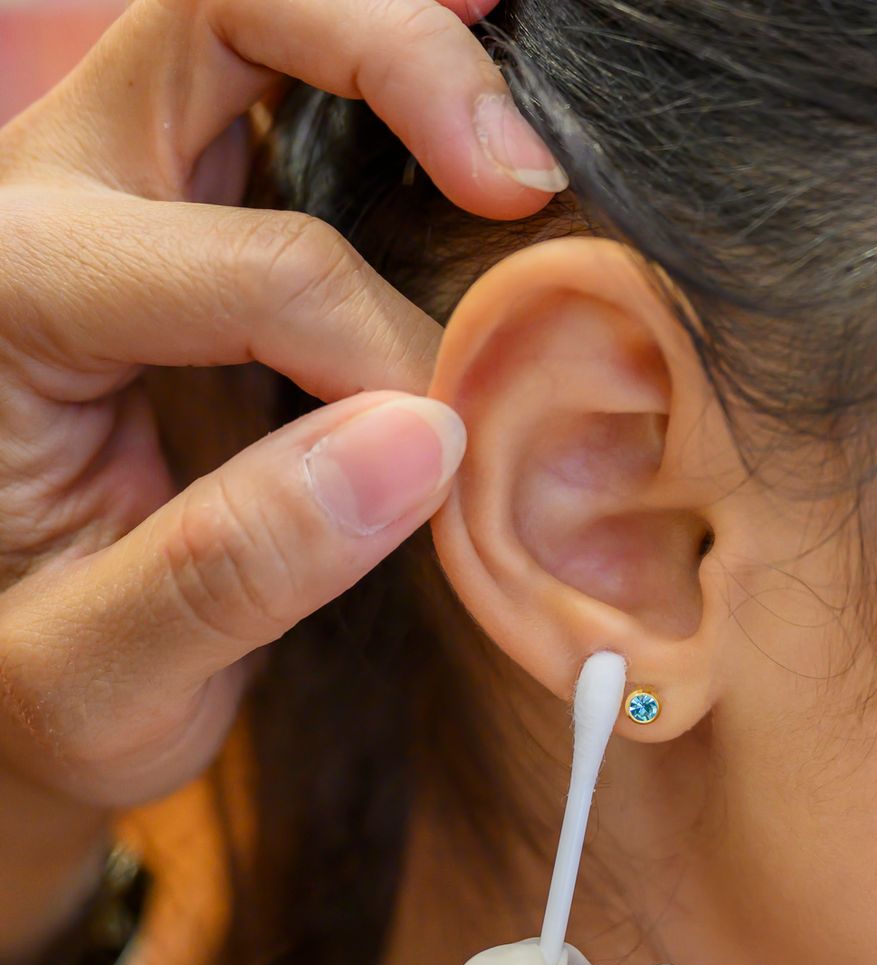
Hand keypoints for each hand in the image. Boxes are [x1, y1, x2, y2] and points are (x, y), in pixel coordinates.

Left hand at [0, 0, 566, 811]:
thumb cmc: (26, 682)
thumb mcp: (97, 680)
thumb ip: (236, 568)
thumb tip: (431, 437)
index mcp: (1, 301)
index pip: (263, 270)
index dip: (397, 362)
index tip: (462, 467)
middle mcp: (35, 200)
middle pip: (223, 20)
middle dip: (399, 64)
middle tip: (520, 185)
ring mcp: (94, 178)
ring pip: (248, 20)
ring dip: (396, 48)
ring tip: (511, 148)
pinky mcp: (160, 197)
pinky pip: (271, 78)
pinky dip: (379, 69)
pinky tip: (466, 115)